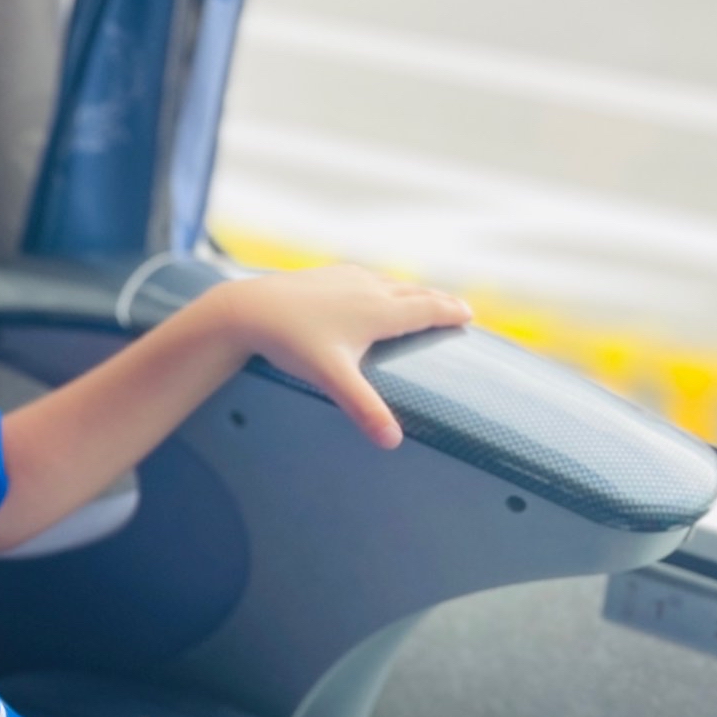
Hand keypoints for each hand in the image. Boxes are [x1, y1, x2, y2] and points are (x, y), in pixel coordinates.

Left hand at [201, 265, 470, 448]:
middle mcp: (368, 288)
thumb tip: (392, 442)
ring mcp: (346, 278)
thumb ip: (364, 408)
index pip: (427, 308)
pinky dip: (381, 284)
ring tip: (421, 298)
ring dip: (411, 290)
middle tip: (457, 307)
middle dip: (437, 300)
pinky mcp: (325, 274)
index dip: (449, 311)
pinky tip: (372, 286)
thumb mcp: (332, 379)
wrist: (248, 310)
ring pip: (389, 282)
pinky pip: (364, 277)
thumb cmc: (292, 343)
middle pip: (414, 292)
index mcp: (379, 310)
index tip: (469, 314)